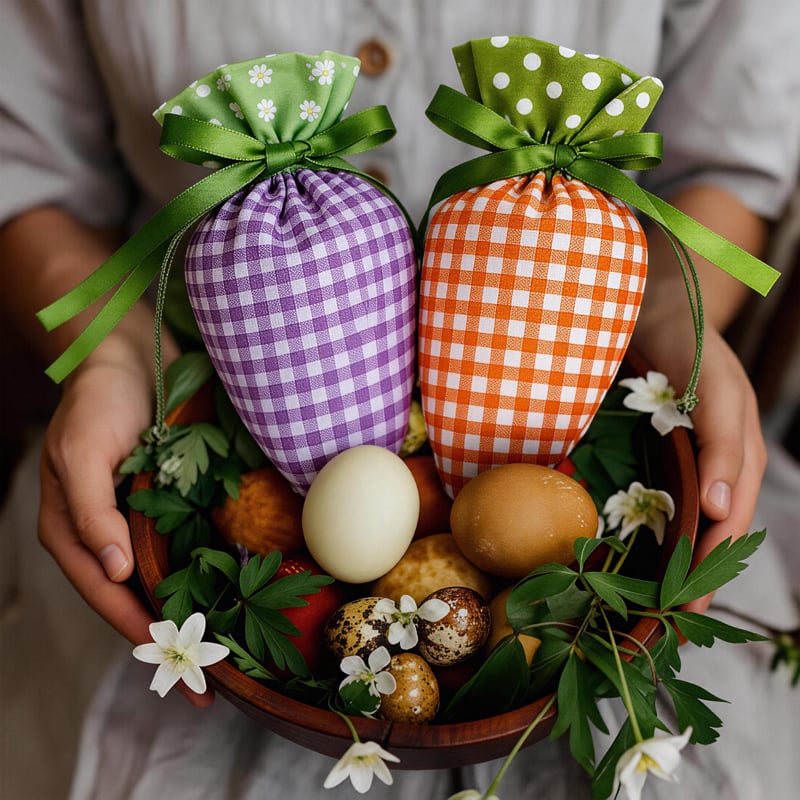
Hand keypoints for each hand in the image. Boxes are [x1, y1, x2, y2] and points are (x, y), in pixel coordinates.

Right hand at [37, 325, 213, 705]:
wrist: (127, 352)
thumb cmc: (97, 400)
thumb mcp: (80, 453)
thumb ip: (90, 512)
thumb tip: (112, 571)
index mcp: (76, 530)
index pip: (108, 596)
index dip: (140, 635)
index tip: (180, 672)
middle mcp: (109, 532)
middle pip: (138, 598)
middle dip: (172, 638)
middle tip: (214, 679)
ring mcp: (141, 516)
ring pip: (166, 577)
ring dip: (194, 611)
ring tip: (231, 648)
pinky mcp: (170, 498)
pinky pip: (188, 543)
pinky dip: (207, 570)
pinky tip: (239, 589)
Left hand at [634, 186, 768, 611]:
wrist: (658, 303)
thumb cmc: (691, 343)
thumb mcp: (713, 390)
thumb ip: (723, 447)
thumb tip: (719, 511)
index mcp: (739, 455)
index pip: (727, 527)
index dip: (708, 568)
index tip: (685, 610)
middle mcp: (719, 463)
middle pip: (711, 533)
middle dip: (694, 577)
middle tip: (668, 625)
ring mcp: (693, 457)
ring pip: (690, 521)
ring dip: (675, 560)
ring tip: (655, 602)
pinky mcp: (667, 449)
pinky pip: (667, 497)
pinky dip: (657, 528)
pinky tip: (639, 549)